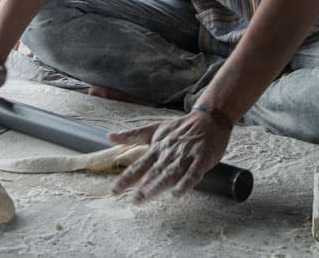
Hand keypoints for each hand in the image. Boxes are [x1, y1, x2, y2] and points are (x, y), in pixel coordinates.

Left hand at [107, 108, 231, 203]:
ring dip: (159, 185)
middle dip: (143, 186)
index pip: (139, 165)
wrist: (209, 119)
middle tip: (133, 200)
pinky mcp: (202, 158)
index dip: (127, 178)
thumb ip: (133, 135)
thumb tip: (109, 136)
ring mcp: (186, 155)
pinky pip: (193, 173)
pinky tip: (177, 193)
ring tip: (148, 196)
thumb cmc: (181, 128)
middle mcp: (169, 152)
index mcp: (157, 147)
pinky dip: (185, 183)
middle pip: (154, 171)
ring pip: (171, 172)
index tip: (114, 190)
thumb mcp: (155, 129)